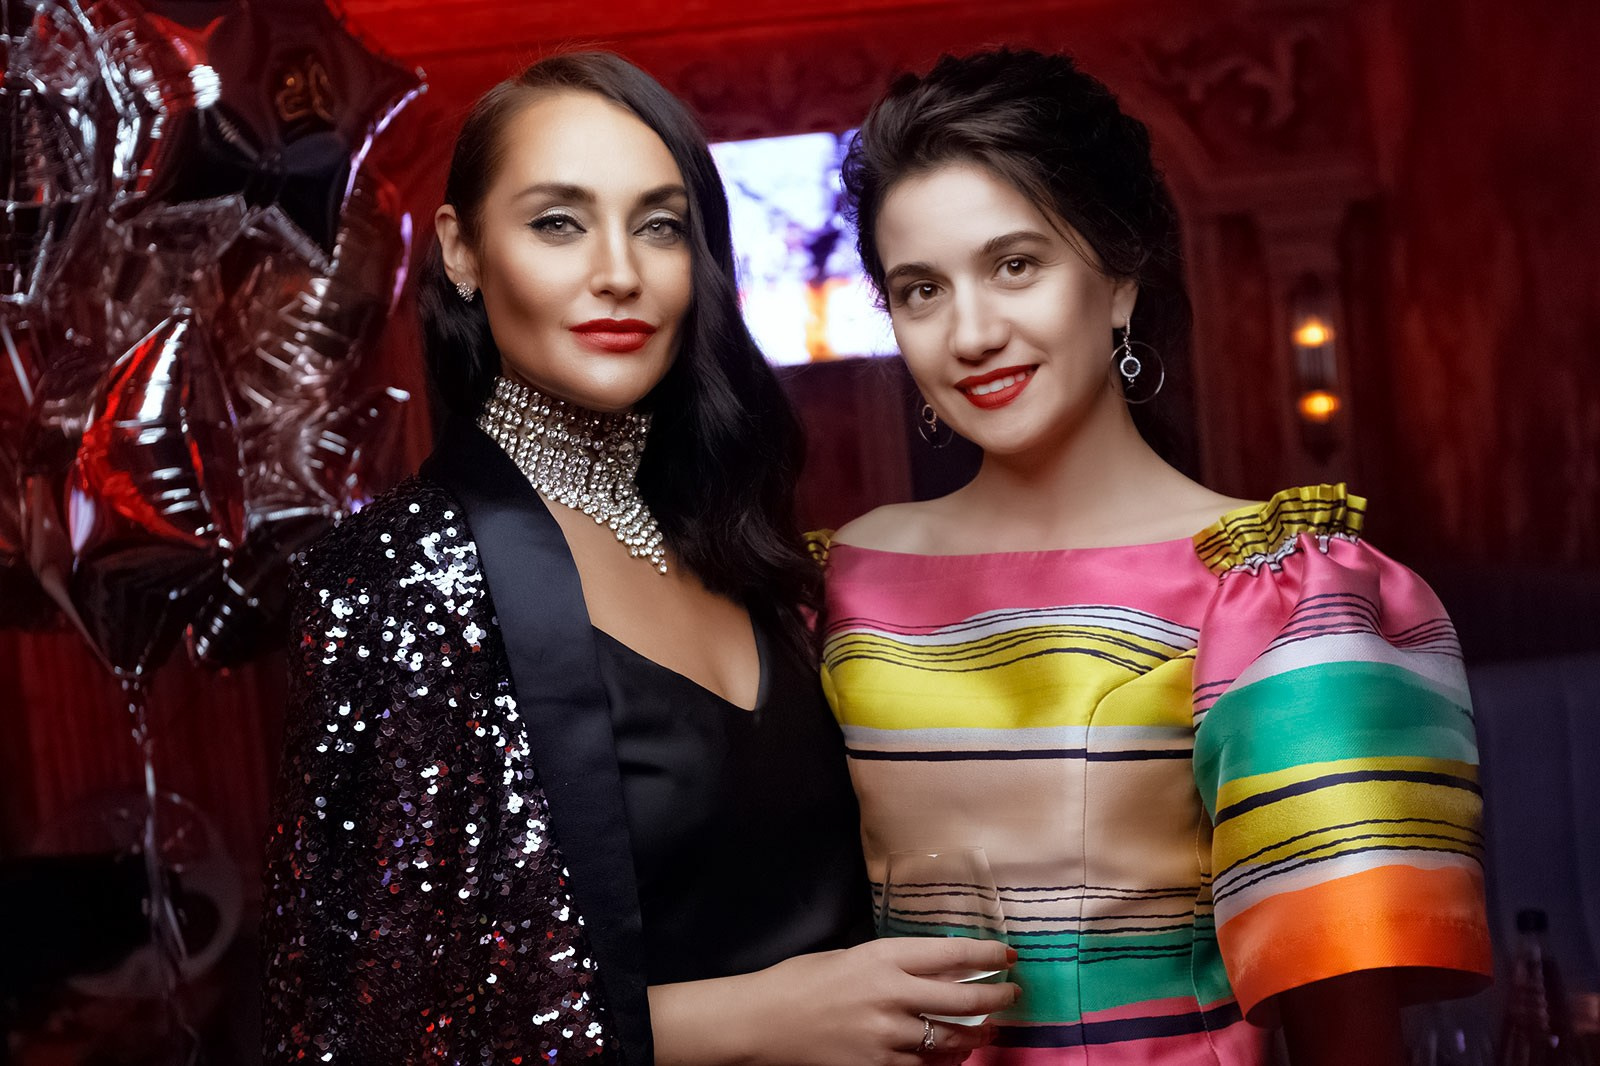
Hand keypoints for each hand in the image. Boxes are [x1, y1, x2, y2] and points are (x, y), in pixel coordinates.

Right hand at [738, 936, 1017, 1065]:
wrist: (761, 1023)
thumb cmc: (799, 983)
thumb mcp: (849, 957)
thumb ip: (891, 965)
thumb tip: (932, 970)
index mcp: (883, 957)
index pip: (952, 953)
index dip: (988, 954)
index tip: (1008, 955)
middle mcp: (892, 994)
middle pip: (965, 998)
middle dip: (997, 997)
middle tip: (1011, 995)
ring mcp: (887, 1035)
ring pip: (951, 1039)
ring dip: (976, 1036)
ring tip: (986, 1032)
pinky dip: (944, 1064)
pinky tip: (952, 1058)